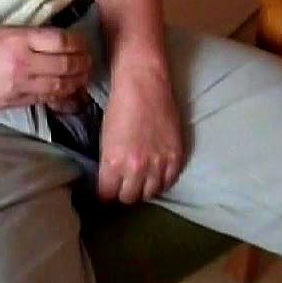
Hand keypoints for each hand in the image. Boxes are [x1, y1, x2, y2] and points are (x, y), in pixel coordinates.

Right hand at [0, 26, 90, 109]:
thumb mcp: (2, 32)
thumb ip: (29, 38)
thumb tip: (56, 42)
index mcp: (19, 39)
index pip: (62, 40)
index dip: (78, 42)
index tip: (82, 43)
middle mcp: (23, 61)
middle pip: (67, 64)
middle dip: (83, 63)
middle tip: (89, 61)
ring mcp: (19, 84)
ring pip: (60, 84)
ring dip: (77, 81)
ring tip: (83, 77)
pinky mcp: (14, 100)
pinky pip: (45, 99)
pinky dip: (61, 95)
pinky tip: (68, 91)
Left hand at [98, 66, 183, 203]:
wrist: (144, 84)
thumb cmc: (119, 107)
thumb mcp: (105, 140)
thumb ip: (110, 165)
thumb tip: (112, 181)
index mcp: (113, 162)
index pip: (107, 195)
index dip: (105, 194)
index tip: (106, 191)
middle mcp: (136, 168)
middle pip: (129, 198)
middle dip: (123, 193)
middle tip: (123, 185)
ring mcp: (159, 164)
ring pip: (150, 194)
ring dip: (143, 189)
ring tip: (140, 180)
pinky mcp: (176, 156)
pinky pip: (169, 182)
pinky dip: (162, 182)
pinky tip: (156, 175)